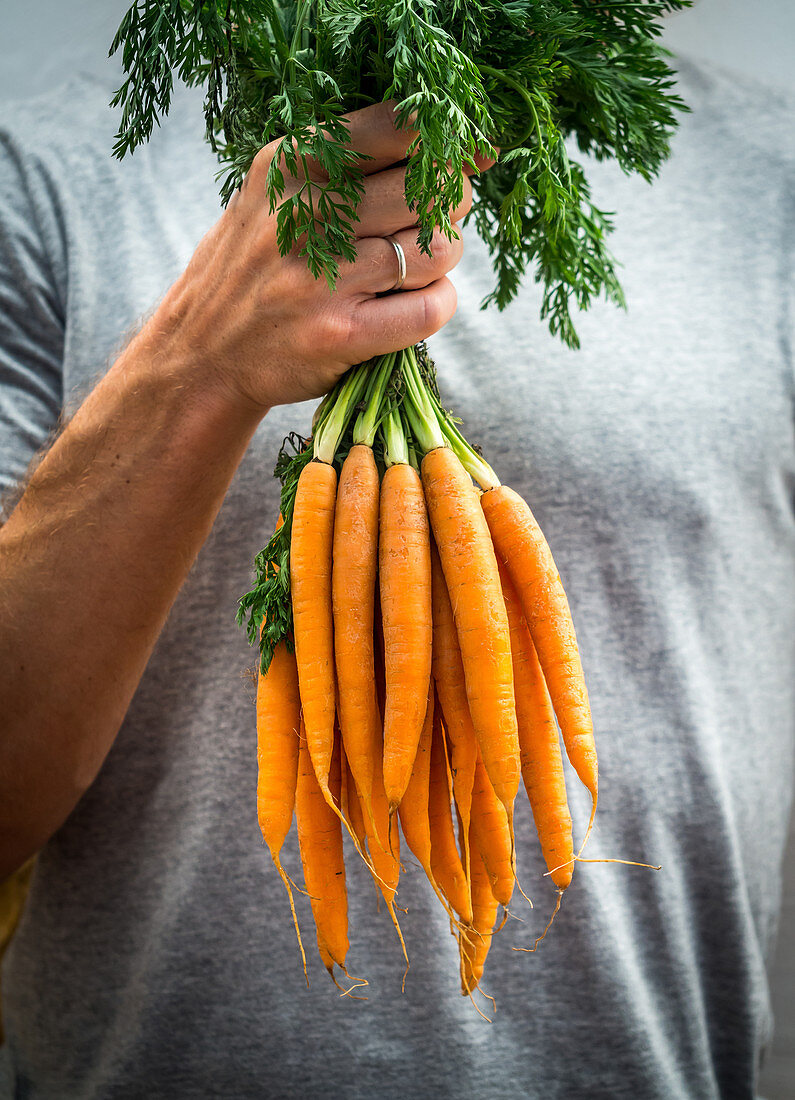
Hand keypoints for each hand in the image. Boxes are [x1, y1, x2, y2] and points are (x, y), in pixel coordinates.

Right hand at [146, 101, 487, 412]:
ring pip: (439, 250)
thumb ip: (349, 164)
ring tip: (410, 268)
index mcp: (290, 164)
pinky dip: (437, 304)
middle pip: (432, 190)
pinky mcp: (341, 334)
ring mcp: (323, 278)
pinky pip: (431, 308)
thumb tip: (462, 148)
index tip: (460, 158)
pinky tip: (410, 305)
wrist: (201, 357)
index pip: (399, 125)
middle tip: (428, 223)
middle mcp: (305, 214)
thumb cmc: (253, 268)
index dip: (446, 142)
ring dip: (441, 260)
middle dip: (448, 205)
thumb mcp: (273, 194)